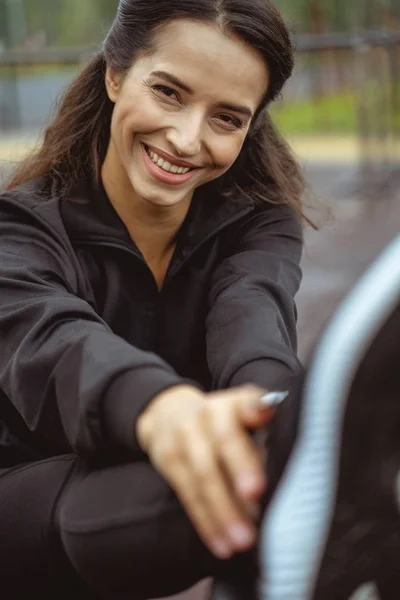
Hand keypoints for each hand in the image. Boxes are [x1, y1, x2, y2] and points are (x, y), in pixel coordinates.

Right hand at [136, 384, 275, 559]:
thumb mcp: (243, 419)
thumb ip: (264, 440)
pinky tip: (221, 544)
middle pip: (223, 440)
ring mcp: (183, 436)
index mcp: (234, 403)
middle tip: (256, 492)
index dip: (254, 407)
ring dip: (223, 510)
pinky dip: (206, 522)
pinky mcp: (168, 460)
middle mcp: (207, 414)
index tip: (264, 414)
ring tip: (244, 539)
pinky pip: (188, 495)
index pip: (245, 401)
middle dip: (240, 466)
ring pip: (203, 474)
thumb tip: (284, 481)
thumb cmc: (222, 424)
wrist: (168, 414)